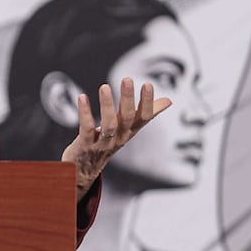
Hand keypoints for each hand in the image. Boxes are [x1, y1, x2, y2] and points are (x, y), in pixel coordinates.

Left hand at [63, 78, 171, 200]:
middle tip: (127, 79)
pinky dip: (84, 113)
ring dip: (107, 105)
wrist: (85, 172)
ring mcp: (102, 143)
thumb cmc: (107, 144)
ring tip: (104, 86)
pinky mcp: (85, 145)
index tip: (148, 84)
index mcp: (130, 132)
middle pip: (127, 118)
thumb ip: (146, 114)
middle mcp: (119, 138)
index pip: (144, 117)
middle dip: (128, 99)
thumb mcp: (128, 129)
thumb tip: (169, 101)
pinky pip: (86, 128)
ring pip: (108, 125)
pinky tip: (81, 97)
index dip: (147, 102)